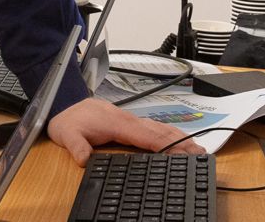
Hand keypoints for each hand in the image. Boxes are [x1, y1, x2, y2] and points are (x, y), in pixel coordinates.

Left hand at [46, 97, 204, 158]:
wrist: (64, 105)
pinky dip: (170, 134)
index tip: (182, 153)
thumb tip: (84, 158)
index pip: (146, 136)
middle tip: (200, 153)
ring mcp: (131, 119)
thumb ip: (76, 146)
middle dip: (180, 142)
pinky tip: (179, 140)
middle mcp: (128, 120)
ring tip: (198, 148)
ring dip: (179, 137)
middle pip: (160, 131)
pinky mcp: (131, 122)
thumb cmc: (68, 122)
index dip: (165, 145)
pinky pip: (154, 127)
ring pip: (160, 127)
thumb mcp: (67, 134)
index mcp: (117, 123)